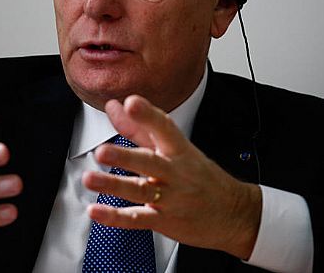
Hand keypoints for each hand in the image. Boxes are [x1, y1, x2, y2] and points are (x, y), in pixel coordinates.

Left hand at [82, 95, 261, 258]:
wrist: (234, 213)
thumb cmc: (200, 176)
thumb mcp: (176, 148)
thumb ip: (140, 127)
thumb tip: (115, 106)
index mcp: (179, 150)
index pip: (164, 127)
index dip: (148, 114)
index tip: (131, 103)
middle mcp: (175, 171)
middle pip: (149, 161)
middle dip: (125, 156)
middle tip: (102, 151)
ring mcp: (171, 197)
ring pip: (140, 190)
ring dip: (113, 185)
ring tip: (89, 178)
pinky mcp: (165, 220)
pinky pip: (138, 219)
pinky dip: (115, 217)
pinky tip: (96, 210)